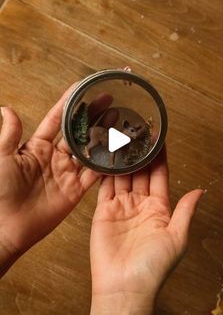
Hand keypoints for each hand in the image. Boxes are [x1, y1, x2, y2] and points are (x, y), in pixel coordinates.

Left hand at [0, 85, 111, 275]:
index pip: (57, 119)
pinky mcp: (75, 190)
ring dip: (104, 135)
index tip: (82, 88)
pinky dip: (107, 164)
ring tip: (118, 118)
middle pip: (78, 131)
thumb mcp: (2, 157)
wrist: (6, 227)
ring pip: (90, 149)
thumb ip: (10, 134)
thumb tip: (6, 109)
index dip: (69, 103)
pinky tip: (119, 152)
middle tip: (109, 99)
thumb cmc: (0, 191)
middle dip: (93, 115)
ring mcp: (66, 173)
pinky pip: (94, 175)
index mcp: (37, 147)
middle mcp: (55, 157)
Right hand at [90, 146, 202, 306]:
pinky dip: (105, 171)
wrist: (124, 287)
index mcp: (159, 208)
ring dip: (122, 158)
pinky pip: (105, 187)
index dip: (159, 157)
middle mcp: (140, 204)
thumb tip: (200, 190)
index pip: (159, 176)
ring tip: (120, 137)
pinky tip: (105, 156)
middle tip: (136, 131)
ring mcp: (121, 207)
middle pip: (140, 172)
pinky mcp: (103, 211)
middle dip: (139, 153)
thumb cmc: (154, 267)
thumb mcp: (177, 237)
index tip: (158, 138)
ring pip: (122, 176)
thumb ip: (185, 211)